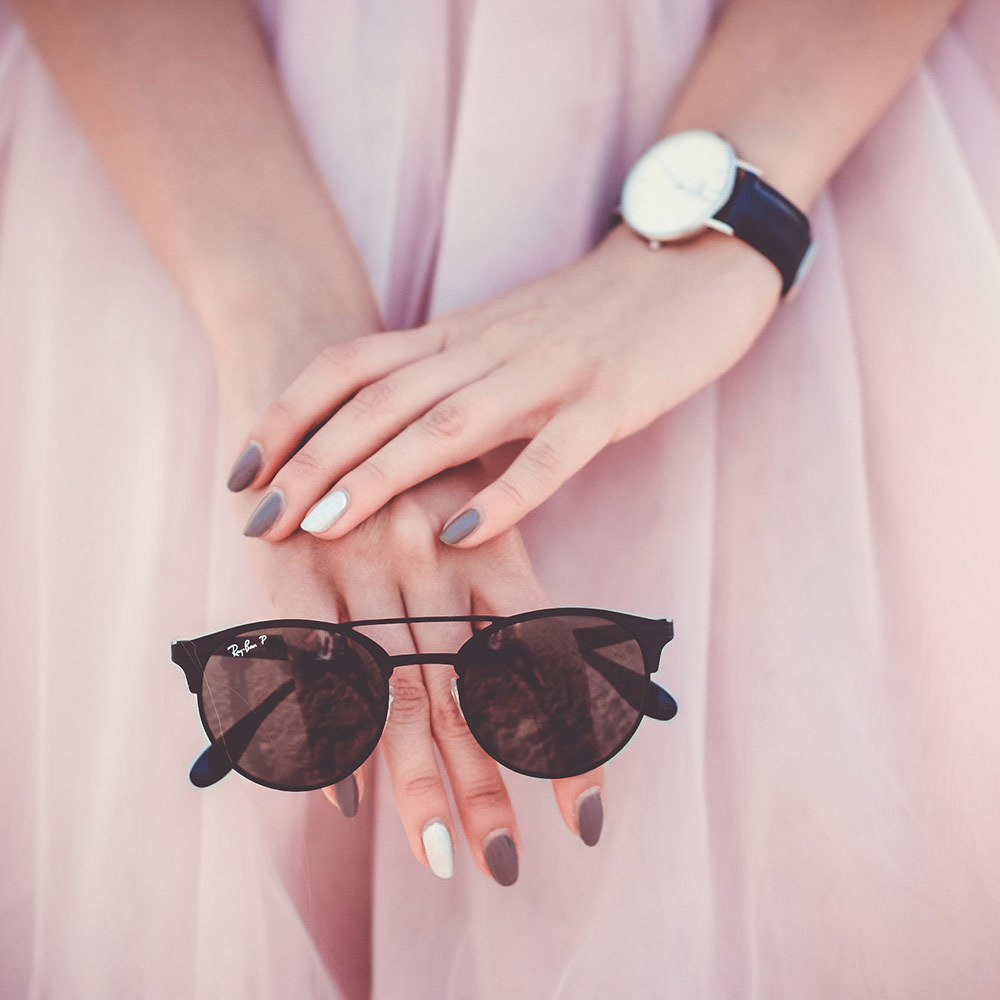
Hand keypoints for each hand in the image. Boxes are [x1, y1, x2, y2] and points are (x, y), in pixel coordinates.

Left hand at [226, 226, 781, 545]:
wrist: (691, 259)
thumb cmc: (592, 315)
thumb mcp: (502, 342)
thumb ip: (449, 383)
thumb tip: (390, 452)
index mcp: (456, 336)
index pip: (349, 367)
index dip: (287, 416)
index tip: (240, 473)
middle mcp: (486, 349)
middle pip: (380, 402)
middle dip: (310, 460)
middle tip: (258, 523)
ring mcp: (548, 373)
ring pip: (448, 423)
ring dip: (380, 475)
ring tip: (325, 527)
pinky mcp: (610, 400)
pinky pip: (553, 452)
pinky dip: (506, 495)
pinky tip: (462, 535)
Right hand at [234, 460, 607, 883]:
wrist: (331, 374)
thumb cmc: (421, 460)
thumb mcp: (478, 505)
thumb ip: (502, 593)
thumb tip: (545, 692)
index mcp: (489, 548)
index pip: (541, 662)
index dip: (565, 741)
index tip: (586, 822)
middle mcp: (432, 560)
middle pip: (466, 691)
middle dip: (485, 783)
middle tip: (500, 864)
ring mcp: (361, 564)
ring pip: (395, 688)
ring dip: (418, 778)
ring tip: (442, 853)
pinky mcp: (294, 566)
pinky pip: (311, 661)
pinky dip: (329, 728)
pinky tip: (347, 796)